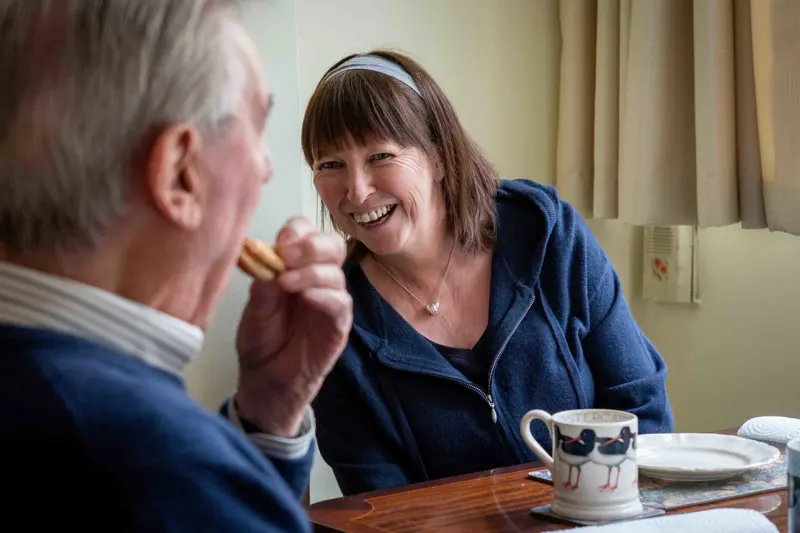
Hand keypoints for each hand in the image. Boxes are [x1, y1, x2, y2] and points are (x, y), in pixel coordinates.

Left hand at [234, 217, 351, 436]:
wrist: (265, 381)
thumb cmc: (261, 342)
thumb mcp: (253, 310)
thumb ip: (263, 285)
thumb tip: (268, 258)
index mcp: (295, 266)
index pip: (306, 232)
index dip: (296, 232)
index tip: (279, 244)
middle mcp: (317, 278)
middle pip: (331, 244)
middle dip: (311, 245)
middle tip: (287, 256)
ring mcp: (331, 301)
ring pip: (336, 272)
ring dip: (311, 272)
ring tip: (286, 283)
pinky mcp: (338, 325)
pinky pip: (341, 303)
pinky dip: (325, 296)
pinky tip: (307, 298)